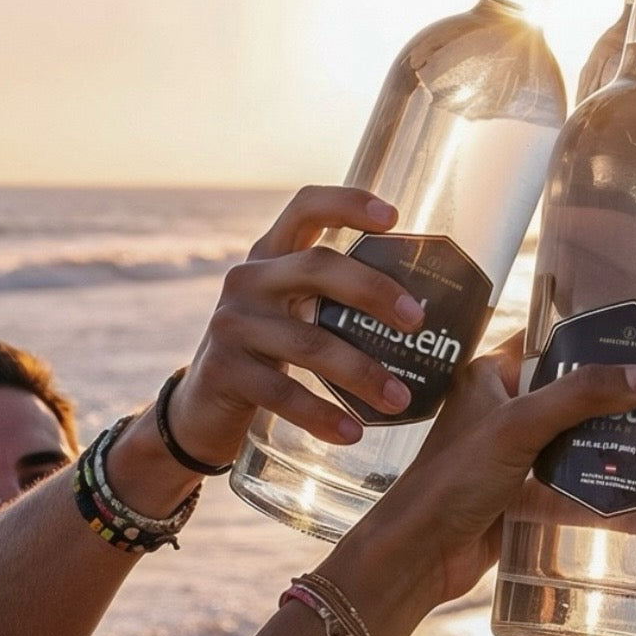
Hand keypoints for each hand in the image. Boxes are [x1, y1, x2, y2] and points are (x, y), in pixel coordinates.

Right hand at [166, 186, 424, 467]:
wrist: (202, 409)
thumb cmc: (273, 354)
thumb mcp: (298, 314)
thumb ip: (342, 303)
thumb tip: (433, 313)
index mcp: (273, 255)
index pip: (306, 208)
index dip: (349, 203)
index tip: (394, 217)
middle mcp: (249, 278)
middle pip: (317, 267)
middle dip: (374, 290)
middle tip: (416, 321)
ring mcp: (232, 323)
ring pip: (308, 340)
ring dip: (361, 372)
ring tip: (399, 399)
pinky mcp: (223, 370)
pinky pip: (282, 391)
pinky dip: (322, 414)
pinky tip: (351, 431)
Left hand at [372, 334, 635, 605]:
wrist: (420, 556)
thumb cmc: (452, 481)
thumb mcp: (520, 425)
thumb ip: (582, 395)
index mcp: (491, 373)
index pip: (551, 338)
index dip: (595, 334)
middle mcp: (504, 405)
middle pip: (572, 387)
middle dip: (617, 389)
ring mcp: (516, 448)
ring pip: (576, 430)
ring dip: (613, 431)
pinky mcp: (526, 487)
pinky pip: (572, 470)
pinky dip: (601, 469)